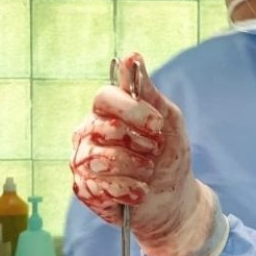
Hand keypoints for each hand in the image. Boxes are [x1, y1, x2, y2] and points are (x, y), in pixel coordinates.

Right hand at [71, 53, 227, 255]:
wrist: (173, 199)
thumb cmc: (168, 156)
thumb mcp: (169, 122)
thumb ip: (150, 93)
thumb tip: (132, 56)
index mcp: (106, 112)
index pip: (104, 98)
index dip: (132, 110)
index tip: (157, 125)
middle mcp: (87, 133)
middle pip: (105, 129)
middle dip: (140, 144)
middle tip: (152, 153)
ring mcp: (82, 161)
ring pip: (102, 159)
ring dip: (137, 169)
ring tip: (147, 174)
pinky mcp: (83, 190)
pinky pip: (100, 187)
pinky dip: (129, 190)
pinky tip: (139, 191)